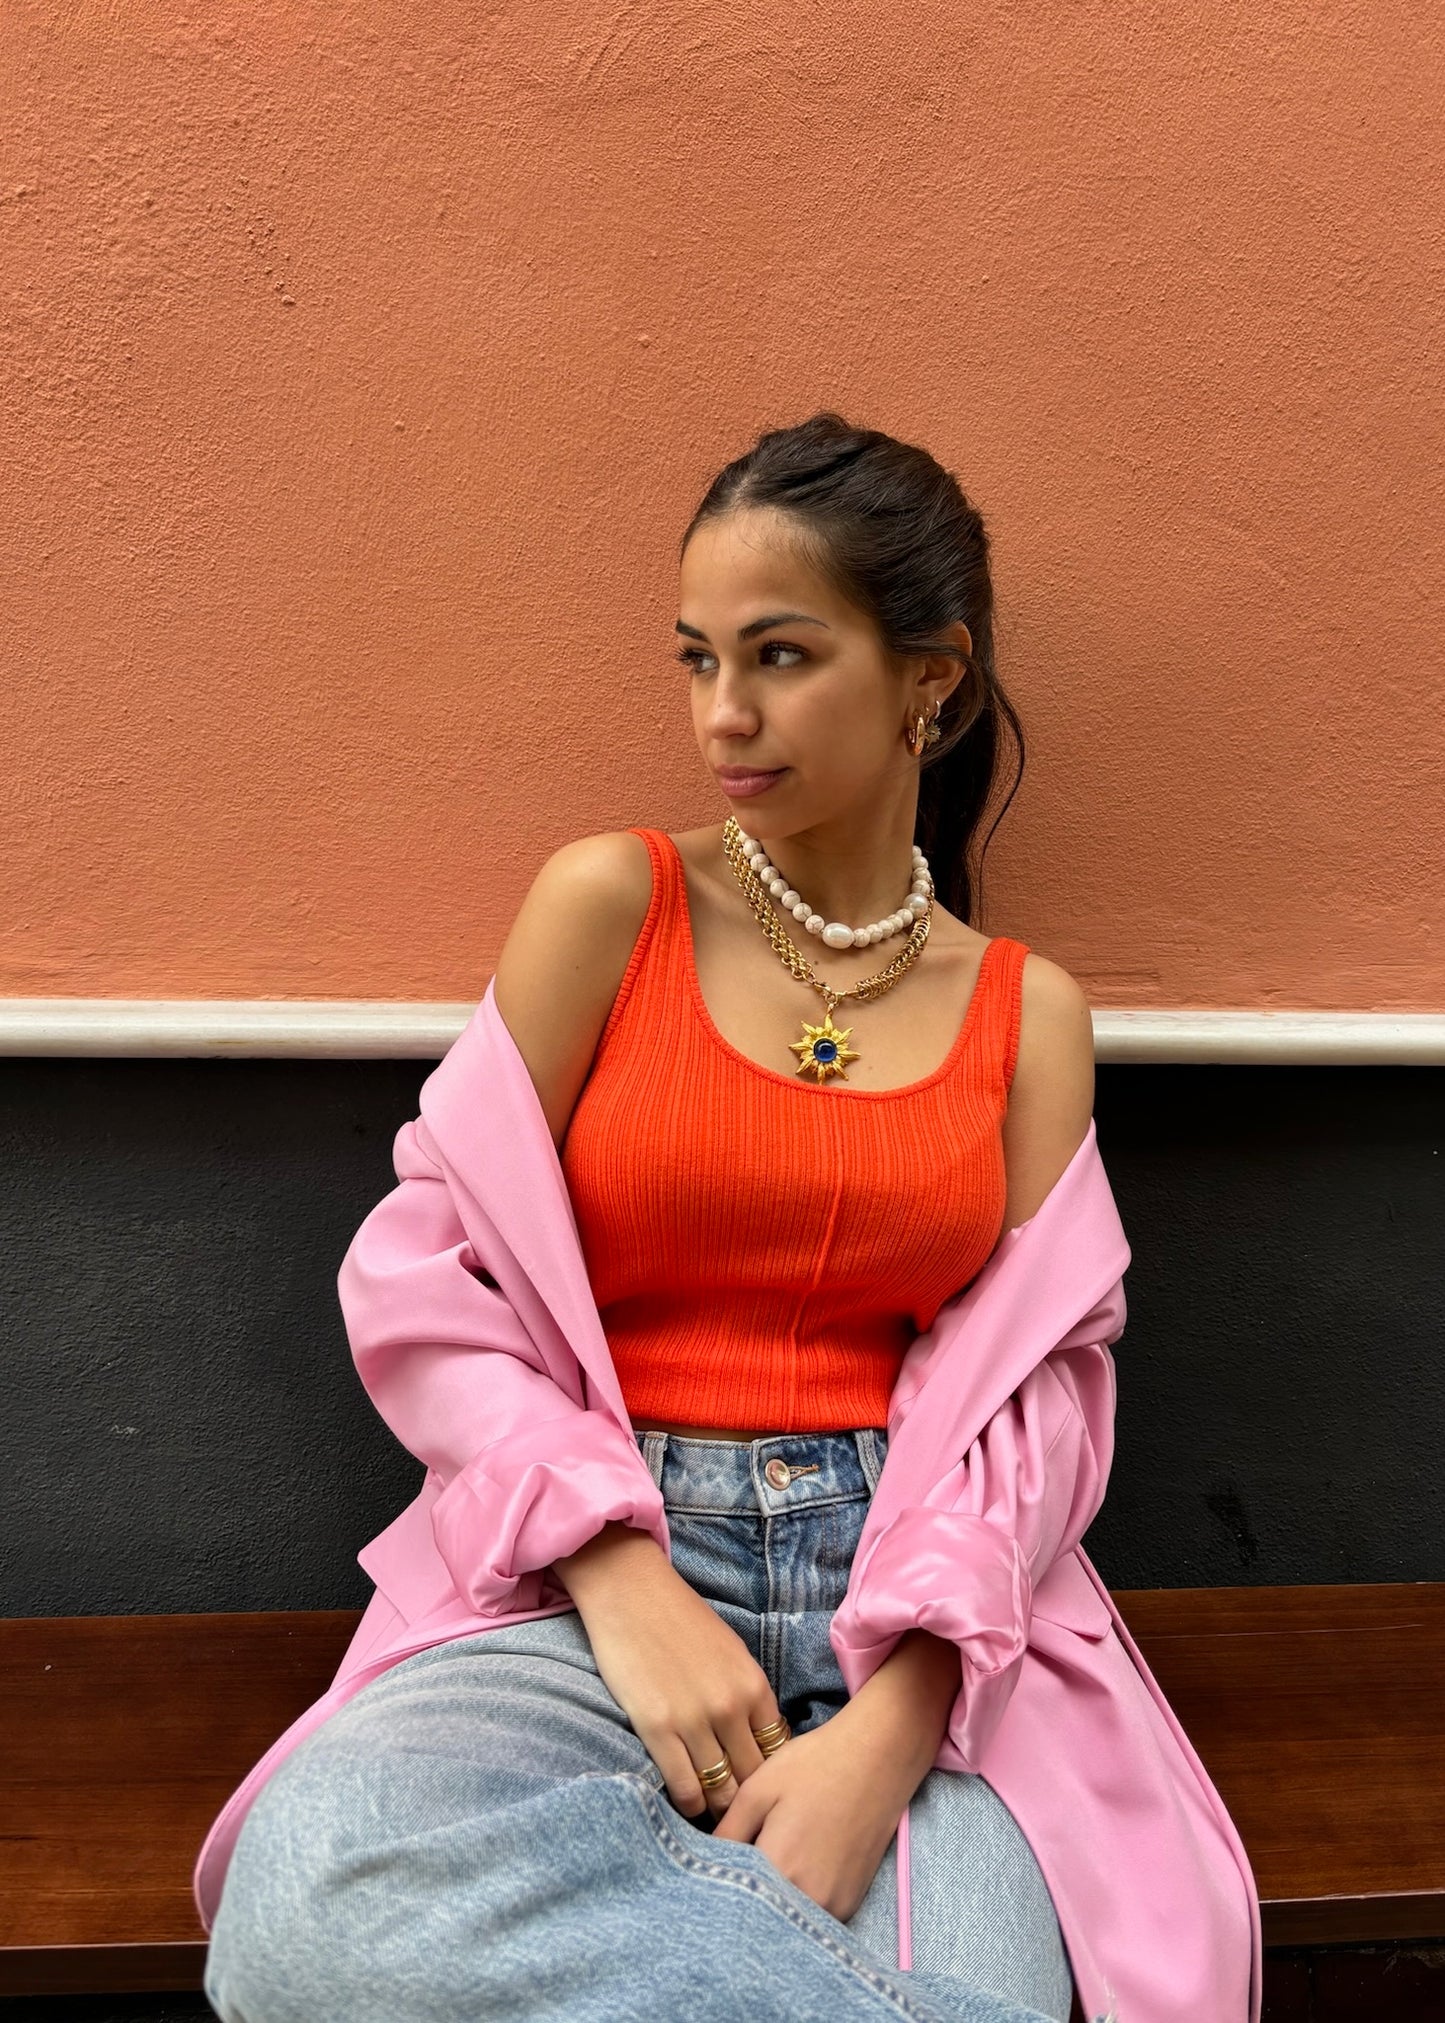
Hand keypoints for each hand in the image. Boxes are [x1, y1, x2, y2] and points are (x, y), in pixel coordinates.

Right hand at [551, 1522, 785, 1822]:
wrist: (631, 1591)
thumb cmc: (680, 1621)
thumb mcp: (731, 1654)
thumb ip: (747, 1698)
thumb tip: (759, 1745)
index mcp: (754, 1687)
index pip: (778, 1755)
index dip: (769, 1779)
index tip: (758, 1792)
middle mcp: (732, 1707)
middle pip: (753, 1779)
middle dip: (748, 1802)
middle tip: (737, 1817)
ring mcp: (695, 1719)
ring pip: (722, 1792)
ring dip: (717, 1810)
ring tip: (710, 1818)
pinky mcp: (657, 1727)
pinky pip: (685, 1789)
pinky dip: (688, 1806)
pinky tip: (683, 1805)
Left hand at [710, 1699, 914, 1924]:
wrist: (879, 1756)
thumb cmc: (814, 1765)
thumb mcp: (758, 1790)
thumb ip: (726, 1834)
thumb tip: (699, 1864)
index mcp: (779, 1869)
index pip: (731, 1897)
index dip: (715, 1885)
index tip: (704, 1870)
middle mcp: (808, 1900)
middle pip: (758, 1914)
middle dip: (740, 1896)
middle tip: (732, 1865)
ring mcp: (834, 1906)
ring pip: (784, 1919)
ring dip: (767, 1903)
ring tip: (760, 1865)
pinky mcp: (850, 1904)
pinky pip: (809, 1915)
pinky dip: (793, 1902)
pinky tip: (790, 1870)